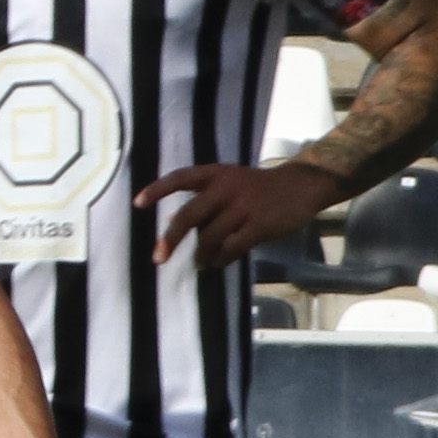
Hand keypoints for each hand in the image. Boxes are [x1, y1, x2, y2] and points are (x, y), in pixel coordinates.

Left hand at [143, 156, 341, 266]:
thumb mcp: (229, 183)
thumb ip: (205, 201)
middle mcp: (225, 188)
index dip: (158, 190)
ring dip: (201, 254)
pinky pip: (232, 248)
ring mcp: (243, 207)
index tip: (138, 203)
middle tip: (159, 257)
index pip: (180, 178)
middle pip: (190, 215)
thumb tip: (177, 227)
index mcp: (214, 174)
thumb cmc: (256, 188)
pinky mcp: (259, 225)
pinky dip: (221, 259)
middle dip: (171, 238)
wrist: (298, 186)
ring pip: (210, 237)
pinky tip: (219, 262)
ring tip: (200, 262)